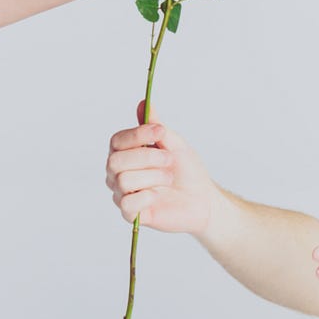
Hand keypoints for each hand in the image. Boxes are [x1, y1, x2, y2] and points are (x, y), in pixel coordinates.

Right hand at [106, 100, 217, 234]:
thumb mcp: (175, 144)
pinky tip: (158, 195)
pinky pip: (128, 204)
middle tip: (170, 160)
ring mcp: (122, 193)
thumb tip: (144, 103)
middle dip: (147, 158)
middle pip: (115, 161)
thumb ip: (156, 127)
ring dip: (153, 177)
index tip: (161, 132)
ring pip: (123, 181)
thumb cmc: (187, 171)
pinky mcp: (130, 214)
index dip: (138, 135)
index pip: (117, 140)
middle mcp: (118, 173)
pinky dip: (147, 196)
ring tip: (169, 178)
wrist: (203, 199)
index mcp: (126, 153)